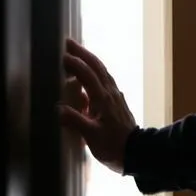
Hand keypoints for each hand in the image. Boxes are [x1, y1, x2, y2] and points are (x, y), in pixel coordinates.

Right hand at [61, 38, 136, 172]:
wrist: (136, 152)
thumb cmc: (113, 146)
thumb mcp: (91, 136)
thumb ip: (75, 121)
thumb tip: (59, 109)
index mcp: (103, 98)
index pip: (87, 75)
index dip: (75, 63)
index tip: (62, 54)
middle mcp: (110, 93)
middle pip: (97, 67)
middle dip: (83, 53)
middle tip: (69, 42)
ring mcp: (115, 97)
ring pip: (102, 72)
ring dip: (90, 60)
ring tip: (78, 53)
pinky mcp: (116, 102)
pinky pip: (104, 81)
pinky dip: (95, 73)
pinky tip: (90, 76)